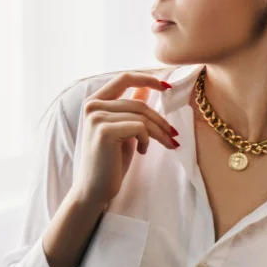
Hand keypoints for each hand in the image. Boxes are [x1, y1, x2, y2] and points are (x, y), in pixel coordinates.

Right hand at [70, 72, 178, 205]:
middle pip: (138, 103)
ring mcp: (97, 117)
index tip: (167, 86)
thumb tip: (146, 89)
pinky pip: (139, 128)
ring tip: (165, 144)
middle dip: (160, 119)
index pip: (124, 78)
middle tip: (174, 135)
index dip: (148, 78)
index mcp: (94, 102)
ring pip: (142, 116)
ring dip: (159, 132)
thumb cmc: (109, 161)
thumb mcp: (122, 130)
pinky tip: (142, 152)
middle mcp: (92, 106)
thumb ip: (129, 109)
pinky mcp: (105, 131)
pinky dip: (147, 140)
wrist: (94, 188)